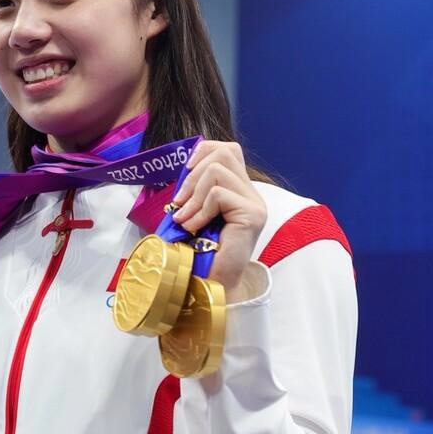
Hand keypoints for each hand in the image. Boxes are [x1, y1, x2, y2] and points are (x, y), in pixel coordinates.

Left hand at [170, 141, 266, 301]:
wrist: (210, 284)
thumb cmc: (198, 253)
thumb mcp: (192, 213)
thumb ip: (192, 190)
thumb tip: (177, 166)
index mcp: (238, 190)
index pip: (227, 150)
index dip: (203, 152)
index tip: (183, 173)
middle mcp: (251, 194)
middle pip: (225, 152)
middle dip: (193, 172)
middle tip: (179, 201)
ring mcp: (255, 204)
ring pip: (218, 170)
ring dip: (193, 194)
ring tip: (185, 218)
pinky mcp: (252, 215)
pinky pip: (218, 195)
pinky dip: (199, 210)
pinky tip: (194, 229)